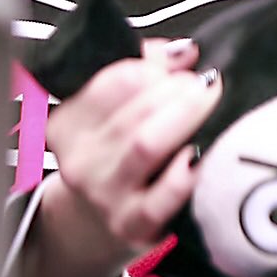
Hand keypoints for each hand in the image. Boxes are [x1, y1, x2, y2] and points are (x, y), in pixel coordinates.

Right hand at [19, 39, 220, 276]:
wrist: (99, 219)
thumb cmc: (117, 151)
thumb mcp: (114, 106)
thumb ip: (148, 67)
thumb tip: (185, 51)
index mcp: (67, 121)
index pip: (113, 81)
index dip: (155, 68)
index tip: (182, 65)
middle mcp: (79, 159)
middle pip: (133, 113)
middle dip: (178, 91)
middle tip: (205, 84)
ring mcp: (104, 195)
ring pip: (145, 146)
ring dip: (185, 118)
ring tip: (209, 104)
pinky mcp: (132, 225)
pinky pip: (162, 196)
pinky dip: (185, 172)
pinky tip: (201, 154)